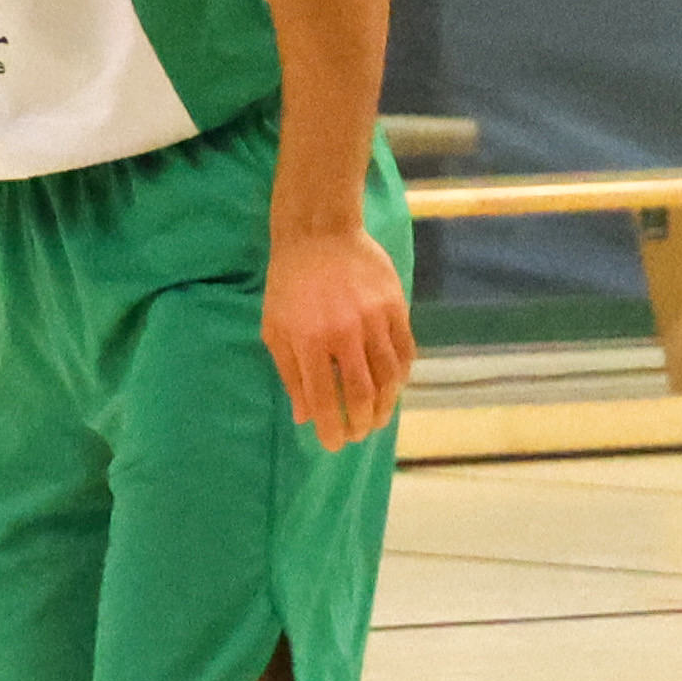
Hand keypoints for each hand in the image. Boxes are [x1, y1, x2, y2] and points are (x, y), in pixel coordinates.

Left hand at [264, 224, 414, 451]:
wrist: (319, 235)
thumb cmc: (289, 285)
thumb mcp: (275, 329)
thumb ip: (290, 374)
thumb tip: (304, 416)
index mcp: (308, 340)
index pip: (324, 397)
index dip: (331, 427)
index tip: (334, 445)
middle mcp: (344, 333)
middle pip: (362, 392)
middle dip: (361, 423)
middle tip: (358, 435)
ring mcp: (374, 319)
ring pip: (390, 376)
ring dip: (386, 405)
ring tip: (376, 419)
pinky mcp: (396, 306)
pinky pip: (406, 352)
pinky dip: (402, 376)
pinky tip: (393, 389)